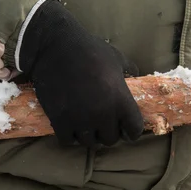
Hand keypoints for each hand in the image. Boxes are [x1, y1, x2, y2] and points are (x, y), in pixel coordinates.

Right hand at [19, 0, 142, 146]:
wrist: (55, 47)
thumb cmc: (89, 49)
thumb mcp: (116, 57)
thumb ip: (129, 70)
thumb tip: (135, 75)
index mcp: (120, 100)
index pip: (134, 130)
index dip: (132, 131)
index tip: (126, 128)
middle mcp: (103, 114)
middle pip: (111, 140)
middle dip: (108, 132)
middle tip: (103, 123)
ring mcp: (80, 119)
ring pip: (89, 143)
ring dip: (89, 135)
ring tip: (86, 124)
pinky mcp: (59, 121)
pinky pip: (67, 141)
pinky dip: (70, 136)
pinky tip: (71, 126)